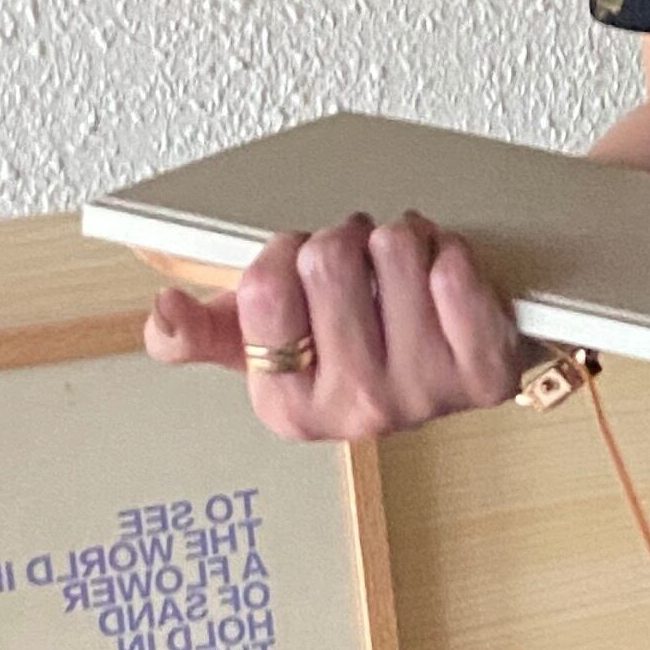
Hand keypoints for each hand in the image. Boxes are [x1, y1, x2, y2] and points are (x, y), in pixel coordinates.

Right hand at [143, 213, 526, 442]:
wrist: (444, 367)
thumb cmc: (348, 347)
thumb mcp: (256, 346)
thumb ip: (194, 333)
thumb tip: (163, 312)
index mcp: (287, 407)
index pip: (264, 289)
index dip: (280, 253)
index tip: (297, 262)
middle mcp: (357, 411)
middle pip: (328, 260)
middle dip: (340, 239)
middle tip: (357, 257)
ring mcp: (427, 396)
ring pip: (394, 251)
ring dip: (397, 238)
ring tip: (399, 263)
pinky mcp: (486, 375)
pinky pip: (455, 274)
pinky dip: (449, 252)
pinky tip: (440, 274)